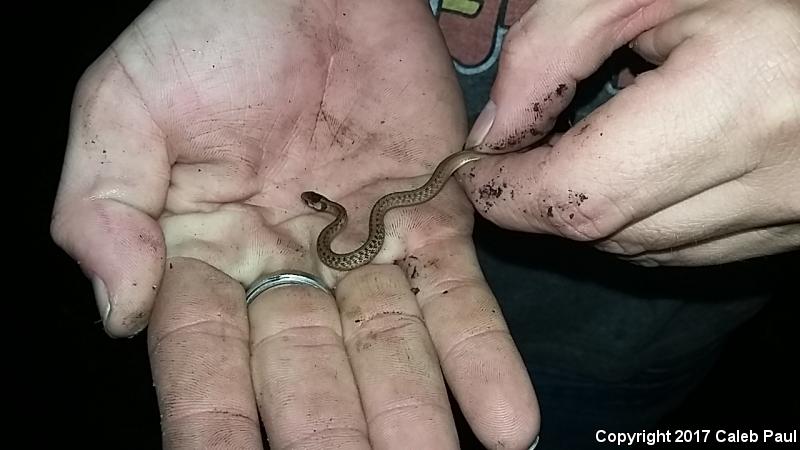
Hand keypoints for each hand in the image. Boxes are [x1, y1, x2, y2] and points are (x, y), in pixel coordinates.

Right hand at [50, 0, 538, 446]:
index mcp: (200, 257)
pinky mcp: (431, 223)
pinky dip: (482, 360)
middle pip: (308, 373)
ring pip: (389, 352)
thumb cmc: (207, 32)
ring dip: (413, 417)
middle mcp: (284, 272)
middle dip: (331, 435)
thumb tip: (123, 311)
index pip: (205, 360)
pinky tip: (505, 422)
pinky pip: (457, 301)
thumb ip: (102, 208)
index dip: (217, 421)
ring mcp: (363, 253)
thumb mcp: (123, 107)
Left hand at [460, 0, 798, 265]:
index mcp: (737, 101)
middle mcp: (772, 183)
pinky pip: (679, 251)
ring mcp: (785, 218)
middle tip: (526, 148)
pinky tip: (640, 169)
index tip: (474, 166)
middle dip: (540, 196)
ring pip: (635, 250)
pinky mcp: (785, 233)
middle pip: (603, 230)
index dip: (508, 190)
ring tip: (592, 143)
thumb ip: (552, 49)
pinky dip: (633, 219)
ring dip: (586, 206)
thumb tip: (493, 135)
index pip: (582, 194)